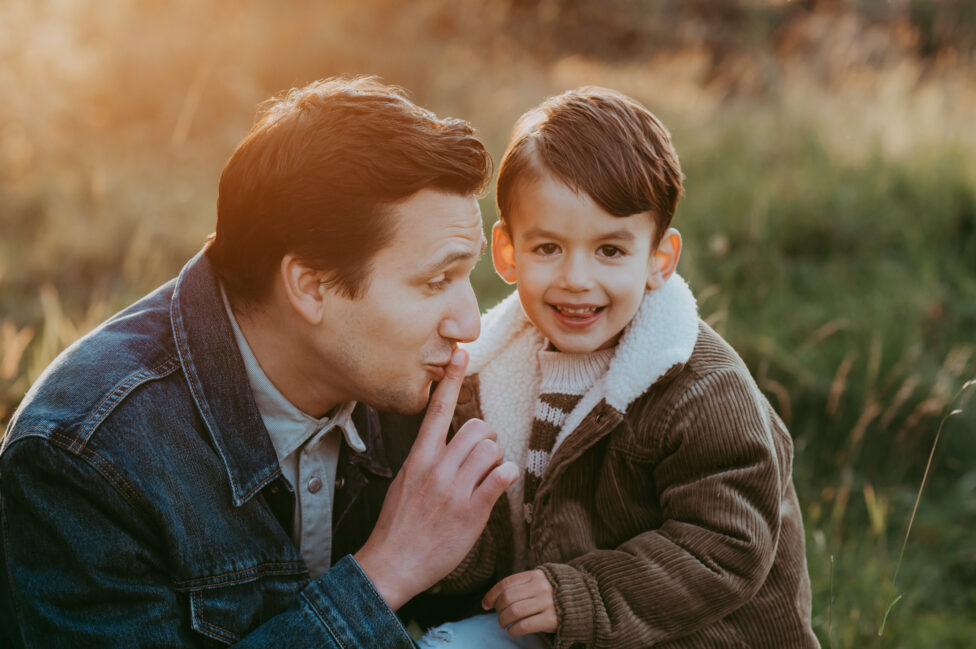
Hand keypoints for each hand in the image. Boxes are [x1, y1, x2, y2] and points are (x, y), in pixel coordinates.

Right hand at [354, 348, 518, 610]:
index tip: (460, 353)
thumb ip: (427, 460)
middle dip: (488, 439)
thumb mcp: (405, 482)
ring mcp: (455, 489)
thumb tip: (447, 444)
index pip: (437, 409)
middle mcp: (437, 468)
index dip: (451, 379)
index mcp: (419, 457)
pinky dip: (507, 477)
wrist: (392, 564)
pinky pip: (502, 477)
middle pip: (479, 428)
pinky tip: (500, 485)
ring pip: (492, 450)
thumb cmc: (399, 525)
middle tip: (484, 458)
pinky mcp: (472, 511)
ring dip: (497, 460)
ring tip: (488, 477)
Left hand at [483, 569, 556, 635]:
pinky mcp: (552, 619)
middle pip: (508, 597)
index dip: (492, 594)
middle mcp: (540, 587)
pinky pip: (525, 625)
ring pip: (514, 611)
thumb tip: (493, 599)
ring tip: (504, 624)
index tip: (485, 604)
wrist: (585, 601)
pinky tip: (513, 631)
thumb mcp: (541, 582)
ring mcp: (547, 602)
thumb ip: (522, 585)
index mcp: (535, 575)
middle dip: (498, 610)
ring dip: (504, 620)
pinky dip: (514, 630)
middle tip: (499, 617)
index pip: (506, 583)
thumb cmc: (555, 593)